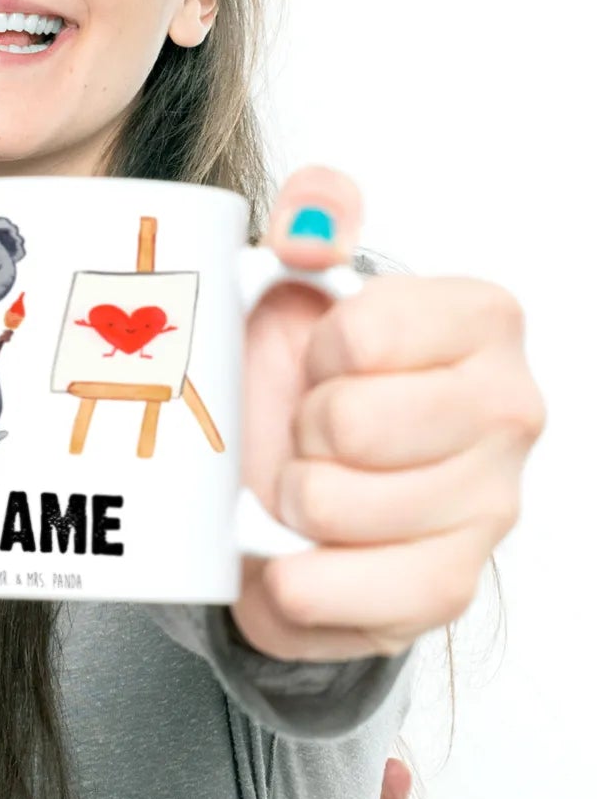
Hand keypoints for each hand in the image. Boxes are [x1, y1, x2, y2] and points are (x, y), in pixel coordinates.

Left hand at [232, 166, 543, 660]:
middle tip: (309, 430)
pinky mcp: (447, 588)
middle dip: (300, 429)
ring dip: (288, 499)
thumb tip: (316, 208)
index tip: (323, 360)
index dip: (315, 351)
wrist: (288, 483)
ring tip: (304, 484)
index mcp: (482, 321)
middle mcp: (509, 411)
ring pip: (332, 506)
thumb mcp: (294, 282)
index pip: (364, 334)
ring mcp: (489, 506)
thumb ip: (313, 221)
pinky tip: (296, 554)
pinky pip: (344, 590)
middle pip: (350, 424)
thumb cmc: (302, 378)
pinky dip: (293, 579)